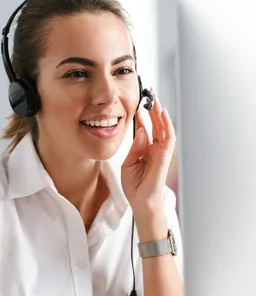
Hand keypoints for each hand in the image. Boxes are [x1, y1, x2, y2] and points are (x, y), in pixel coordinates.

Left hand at [121, 89, 175, 215]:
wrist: (140, 202)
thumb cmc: (134, 186)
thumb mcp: (128, 163)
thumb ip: (135, 147)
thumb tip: (141, 131)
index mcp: (146, 150)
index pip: (146, 128)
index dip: (144, 116)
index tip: (140, 103)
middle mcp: (155, 148)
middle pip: (156, 125)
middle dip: (154, 108)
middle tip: (150, 93)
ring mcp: (161, 152)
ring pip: (163, 128)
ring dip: (160, 113)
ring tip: (156, 98)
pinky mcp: (164, 157)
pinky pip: (167, 138)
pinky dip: (166, 126)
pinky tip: (162, 114)